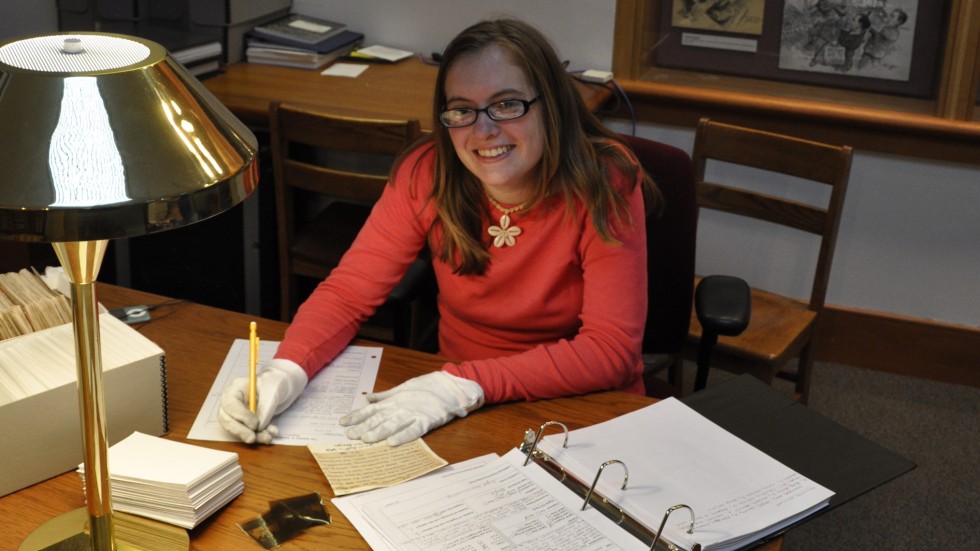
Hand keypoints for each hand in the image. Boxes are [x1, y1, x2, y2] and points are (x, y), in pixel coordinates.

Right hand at [218, 359, 306, 443]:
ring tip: (267, 437)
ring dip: (251, 436)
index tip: (255, 424)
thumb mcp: (273, 391)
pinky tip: (269, 434)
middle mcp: (233, 401)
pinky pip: (247, 432)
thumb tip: (258, 427)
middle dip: (240, 431)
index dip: (240, 416)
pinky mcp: (245, 422)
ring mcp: (237, 412)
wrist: (284, 387)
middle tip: (252, 438)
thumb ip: (265, 408)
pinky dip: (258, 436)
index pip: (230, 403)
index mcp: (237, 388)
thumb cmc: (276, 382)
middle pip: (227, 419)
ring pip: (236, 429)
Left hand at [339, 371, 483, 445]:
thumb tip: (368, 399)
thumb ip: (385, 396)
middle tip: (350, 435)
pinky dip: (403, 436)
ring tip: (366, 439)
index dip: (356, 416)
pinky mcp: (427, 420)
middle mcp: (400, 407)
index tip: (342, 423)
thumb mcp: (403, 388)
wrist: (452, 387)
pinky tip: (392, 443)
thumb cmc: (428, 387)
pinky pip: (413, 429)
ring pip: (392, 424)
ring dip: (378, 432)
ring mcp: (413, 413)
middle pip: (378, 418)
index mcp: (394, 400)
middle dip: (363, 427)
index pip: (370, 409)